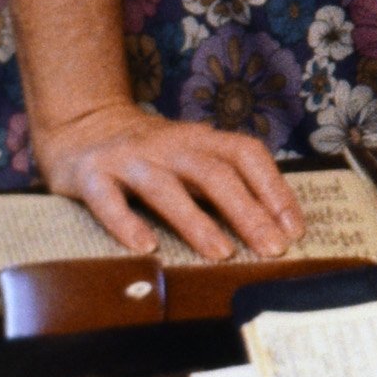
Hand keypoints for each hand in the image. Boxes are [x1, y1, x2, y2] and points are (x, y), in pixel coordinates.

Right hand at [38, 105, 308, 260]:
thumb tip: (273, 223)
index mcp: (200, 139)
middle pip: (214, 174)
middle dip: (248, 212)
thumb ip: (223, 180)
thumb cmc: (150, 151)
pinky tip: (146, 248)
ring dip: (197, 222)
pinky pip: (108, 202)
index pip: (247, 155)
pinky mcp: (91, 176)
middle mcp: (168, 146)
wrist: (82, 123)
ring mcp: (129, 159)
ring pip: (166, 188)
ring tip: (222, 253)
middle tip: (272, 248)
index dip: (274, 189)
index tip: (294, 227)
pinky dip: (127, 224)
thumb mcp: (191, 154)